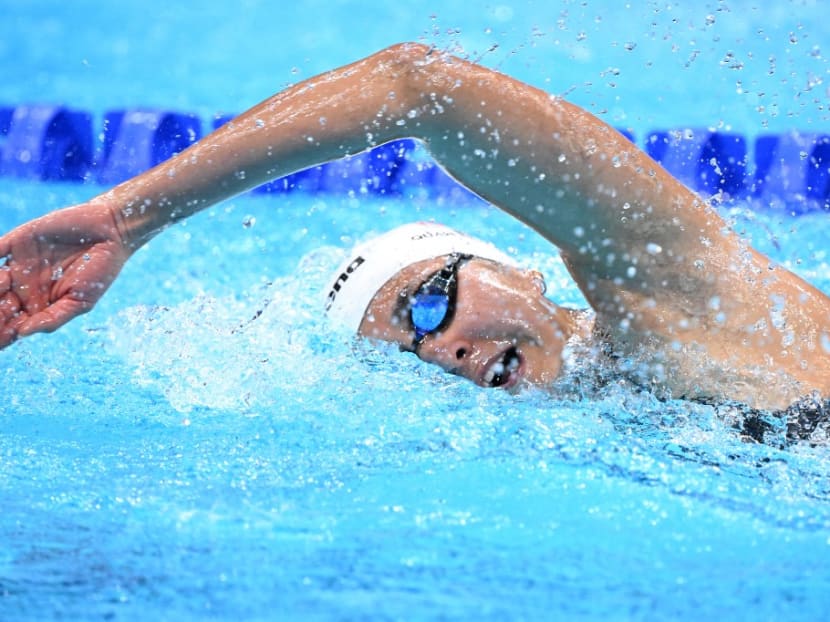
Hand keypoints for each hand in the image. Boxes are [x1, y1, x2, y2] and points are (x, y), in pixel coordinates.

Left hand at [0, 202, 130, 348]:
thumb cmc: (101, 271)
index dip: (1, 334)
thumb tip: (22, 333)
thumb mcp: (81, 301)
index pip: (11, 324)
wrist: (111, 232)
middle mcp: (24, 287)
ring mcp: (18, 264)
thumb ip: (53, 318)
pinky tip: (2, 272)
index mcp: (39, 305)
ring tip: (5, 283)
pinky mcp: (17, 241)